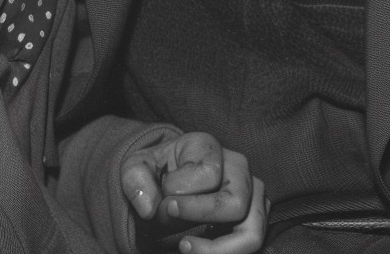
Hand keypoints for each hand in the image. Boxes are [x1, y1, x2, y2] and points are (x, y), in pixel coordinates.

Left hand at [121, 131, 268, 252]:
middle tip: (173, 223)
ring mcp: (252, 193)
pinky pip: (251, 245)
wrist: (166, 180)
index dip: (184, 196)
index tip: (164, 204)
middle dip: (201, 221)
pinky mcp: (254, 217)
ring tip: (186, 247)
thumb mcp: (135, 168)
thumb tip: (149, 209)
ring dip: (218, 250)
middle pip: (234, 204)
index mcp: (209, 146)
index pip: (208, 175)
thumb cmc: (155, 172)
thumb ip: (136, 181)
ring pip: (251, 233)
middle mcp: (237, 166)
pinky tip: (197, 250)